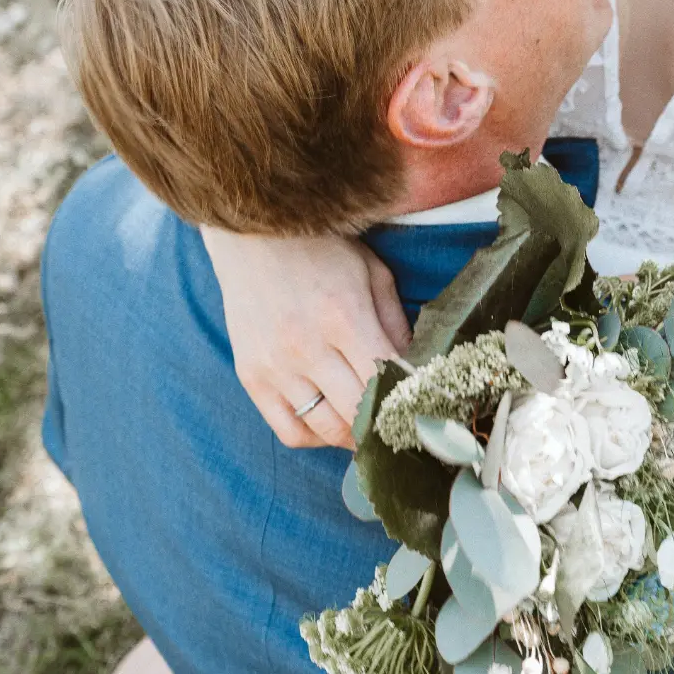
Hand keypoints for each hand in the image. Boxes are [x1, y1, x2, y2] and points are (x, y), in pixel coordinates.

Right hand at [201, 228, 410, 449]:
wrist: (250, 236)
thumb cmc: (320, 250)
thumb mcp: (371, 273)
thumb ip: (396, 323)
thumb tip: (416, 371)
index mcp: (343, 316)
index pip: (387, 380)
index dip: (410, 399)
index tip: (423, 407)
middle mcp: (306, 346)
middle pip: (358, 412)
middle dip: (385, 424)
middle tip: (401, 425)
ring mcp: (274, 365)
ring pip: (326, 429)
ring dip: (353, 436)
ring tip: (368, 426)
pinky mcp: (251, 376)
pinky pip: (289, 431)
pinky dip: (316, 437)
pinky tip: (331, 423)